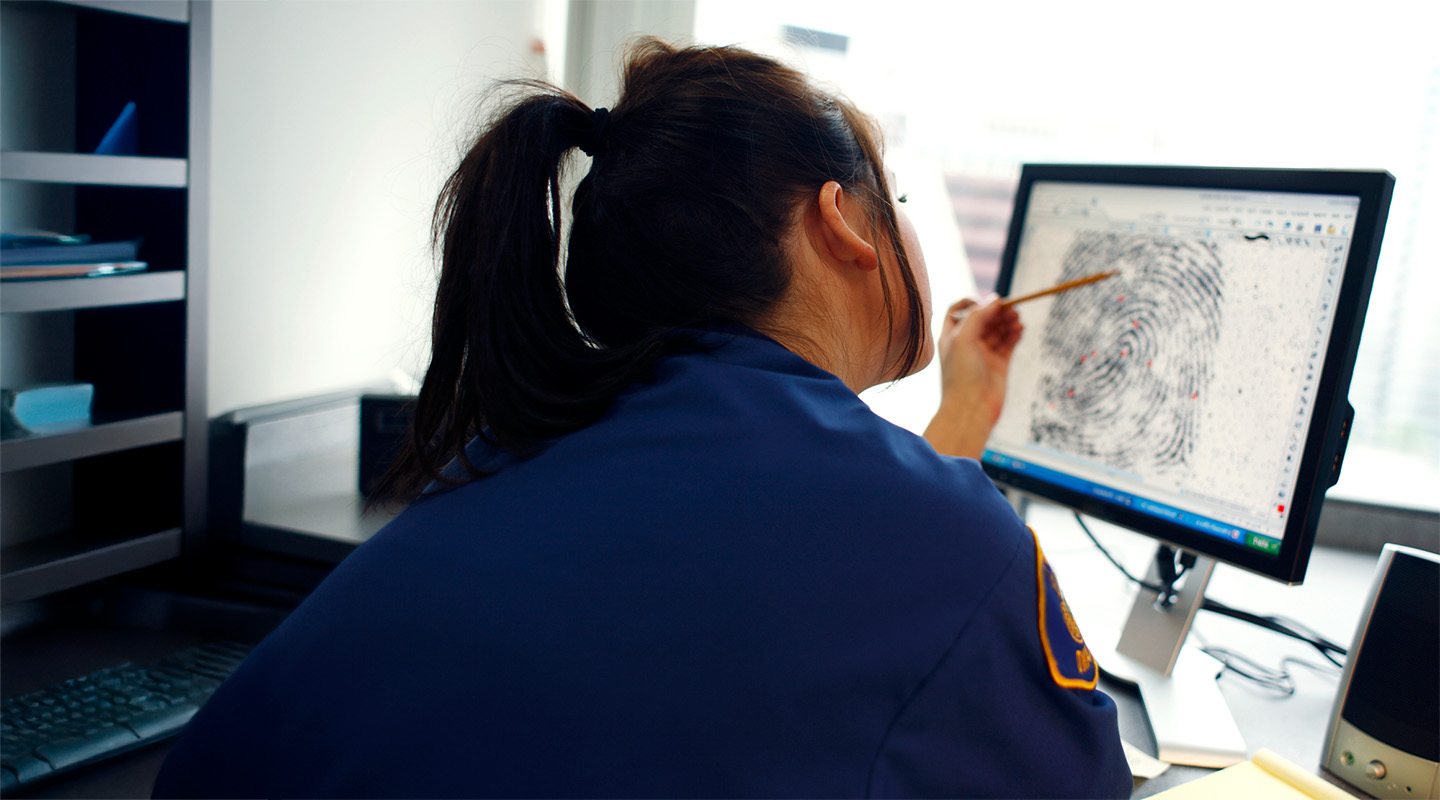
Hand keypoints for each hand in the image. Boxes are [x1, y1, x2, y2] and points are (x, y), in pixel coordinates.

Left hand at [923, 295, 1023, 458]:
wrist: (972, 408)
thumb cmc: (960, 375)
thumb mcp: (963, 338)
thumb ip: (978, 315)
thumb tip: (995, 299)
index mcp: (951, 336)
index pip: (958, 310)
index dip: (972, 302)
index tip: (984, 302)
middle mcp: (967, 343)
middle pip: (983, 318)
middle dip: (996, 311)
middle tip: (1009, 308)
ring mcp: (984, 353)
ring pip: (998, 329)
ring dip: (1007, 320)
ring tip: (1016, 318)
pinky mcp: (1000, 363)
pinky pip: (1009, 342)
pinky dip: (1015, 333)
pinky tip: (1020, 329)